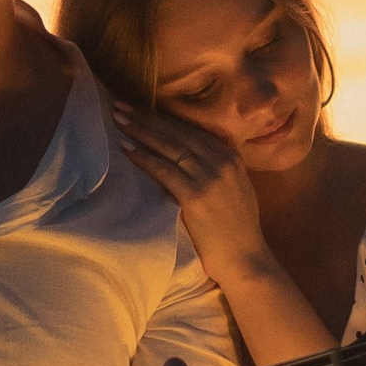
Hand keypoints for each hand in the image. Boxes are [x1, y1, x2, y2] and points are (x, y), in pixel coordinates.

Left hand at [110, 101, 272, 284]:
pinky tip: (127, 148)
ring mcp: (210, 178)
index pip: (192, 130)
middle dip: (147, 117)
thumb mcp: (236, 190)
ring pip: (169, 146)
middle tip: (121, 105)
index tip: (141, 107)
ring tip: (118, 118)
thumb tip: (193, 156)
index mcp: (231, 158)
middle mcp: (222, 162)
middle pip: (178, 133)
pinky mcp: (196, 196)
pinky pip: (164, 170)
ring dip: (140, 130)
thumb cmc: (238, 231)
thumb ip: (219, 169)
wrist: (246, 260)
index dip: (164, 118)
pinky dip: (144, 157)